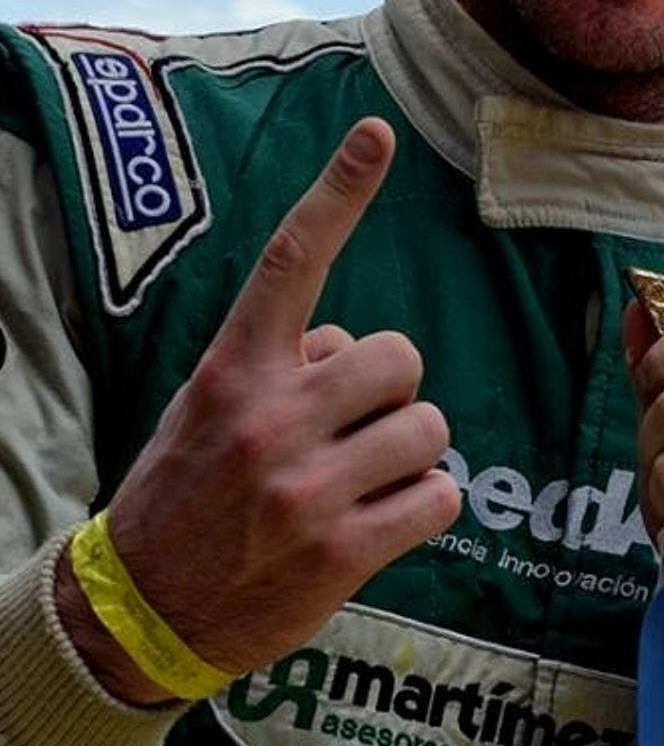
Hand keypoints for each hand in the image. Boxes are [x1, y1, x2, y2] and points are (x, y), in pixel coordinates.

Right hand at [57, 120, 460, 701]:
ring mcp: (307, 487)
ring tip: (365, 482)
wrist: (142, 611)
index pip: (290, 262)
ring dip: (414, 454)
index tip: (376, 134)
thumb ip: (276, 367)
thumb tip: (352, 348)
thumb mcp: (205, 411)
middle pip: (401, 359)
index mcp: (233, 371)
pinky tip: (383, 523)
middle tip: (357, 431)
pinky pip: (439, 498)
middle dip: (395, 394)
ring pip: (430, 429)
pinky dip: (426, 508)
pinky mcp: (342, 551)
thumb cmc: (184, 498)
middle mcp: (271, 418)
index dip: (338, 192)